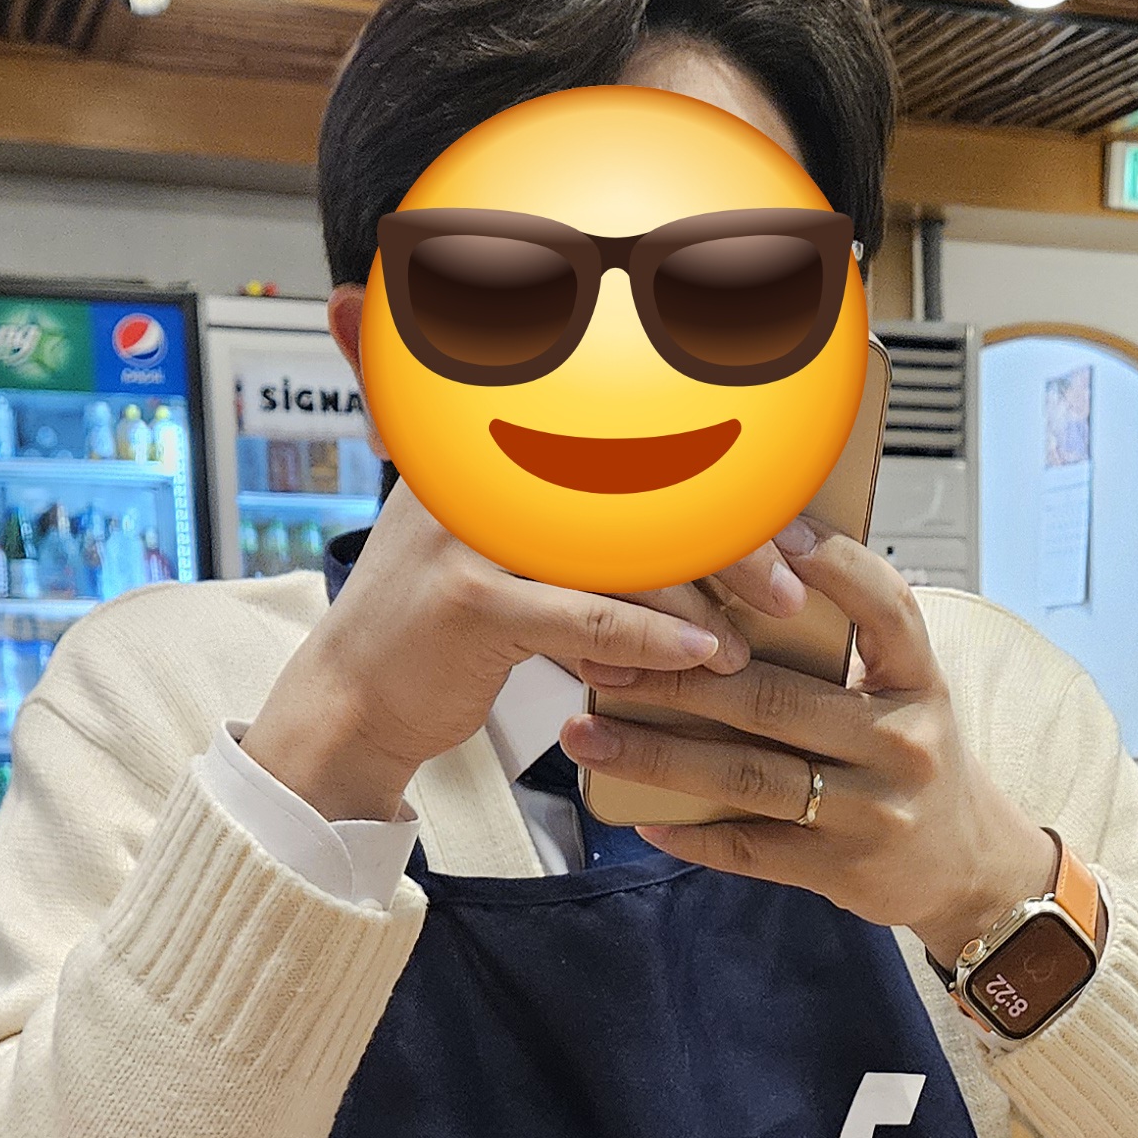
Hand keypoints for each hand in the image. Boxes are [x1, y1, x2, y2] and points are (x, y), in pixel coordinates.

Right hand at [239, 483, 809, 824]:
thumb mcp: (508, 557)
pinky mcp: (469, 601)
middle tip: (785, 574)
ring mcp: (466, 531)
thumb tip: (697, 541)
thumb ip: (583, 536)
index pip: (613, 432)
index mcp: (482, 442)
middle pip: (629, 483)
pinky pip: (589, 614)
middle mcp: (472, 470)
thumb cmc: (442, 631)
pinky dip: (654, 636)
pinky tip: (701, 654)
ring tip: (750, 632)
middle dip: (722, 532)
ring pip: (618, 551)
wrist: (352, 705)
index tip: (775, 494)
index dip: (701, 458)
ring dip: (700, 596)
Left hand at [558, 527, 1053, 962]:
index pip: (883, 606)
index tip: (763, 532)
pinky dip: (692, 835)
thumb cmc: (915, 763)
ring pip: (748, 776)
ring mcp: (874, 810)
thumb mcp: (905, 694)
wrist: (971, 870)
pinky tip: (641, 818)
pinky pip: (753, 849)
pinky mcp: (845, 868)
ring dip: (657, 755)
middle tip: (604, 658)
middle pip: (775, 698)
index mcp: (919, 681)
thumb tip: (737, 584)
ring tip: (588, 736)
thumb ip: (844, 648)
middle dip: (677, 677)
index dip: (829, 563)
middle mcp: (902, 742)